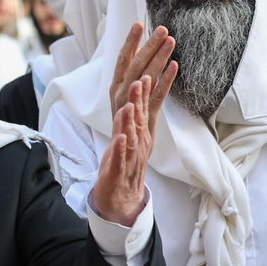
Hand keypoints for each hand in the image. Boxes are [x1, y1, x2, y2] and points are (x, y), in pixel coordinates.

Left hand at [91, 75, 168, 224]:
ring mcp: (130, 156)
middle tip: (141, 78)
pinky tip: (121, 138)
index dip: (145, 88)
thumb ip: (133, 117)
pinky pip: (120, 158)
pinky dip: (120, 148)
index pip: (143, 106)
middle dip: (140, 98)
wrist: (122, 197)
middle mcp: (138, 142)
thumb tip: (136, 94)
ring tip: (130, 104)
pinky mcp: (119, 171)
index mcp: (139, 131)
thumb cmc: (124, 164)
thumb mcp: (129, 136)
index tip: (148, 68)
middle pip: (140, 116)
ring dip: (131, 120)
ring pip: (131, 135)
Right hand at [109, 23, 177, 118]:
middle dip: (148, 46)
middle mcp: (120, 95)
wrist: (120, 159)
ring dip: (159, 57)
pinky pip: (157, 96)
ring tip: (171, 41)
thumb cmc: (126, 125)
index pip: (122, 60)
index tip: (138, 24)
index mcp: (115, 88)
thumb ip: (132, 79)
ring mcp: (131, 106)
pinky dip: (166, 81)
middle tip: (162, 29)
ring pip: (146, 77)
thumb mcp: (125, 100)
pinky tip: (174, 66)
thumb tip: (140, 55)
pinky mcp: (145, 117)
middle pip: (135, 65)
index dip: (130, 42)